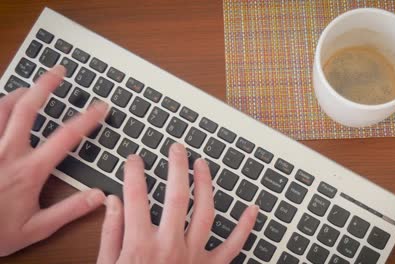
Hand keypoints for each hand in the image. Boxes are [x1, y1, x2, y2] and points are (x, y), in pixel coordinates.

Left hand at [0, 65, 107, 255]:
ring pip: (1, 109)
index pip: (66, 137)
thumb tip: (99, 196)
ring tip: (30, 86)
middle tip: (58, 71)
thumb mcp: (36, 229)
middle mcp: (7, 153)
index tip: (100, 107)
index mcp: (29, 171)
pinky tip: (1, 106)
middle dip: (45, 86)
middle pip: (28, 109)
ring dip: (18, 93)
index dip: (88, 119)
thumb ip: (69, 211)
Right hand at [97, 144, 258, 263]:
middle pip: (176, 195)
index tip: (135, 159)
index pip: (136, 196)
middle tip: (177, 148)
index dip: (135, 172)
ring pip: (206, 211)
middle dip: (176, 166)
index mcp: (140, 244)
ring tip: (203, 165)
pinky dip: (245, 227)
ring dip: (206, 184)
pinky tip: (252, 209)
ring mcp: (193, 256)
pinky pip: (234, 246)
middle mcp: (170, 245)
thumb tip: (112, 201)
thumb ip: (112, 233)